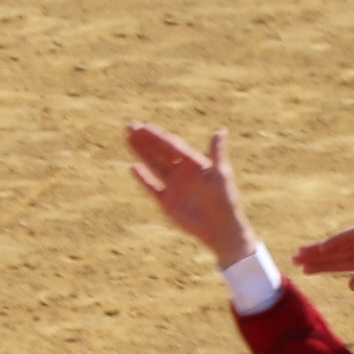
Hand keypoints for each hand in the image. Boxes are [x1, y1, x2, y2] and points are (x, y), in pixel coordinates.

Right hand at [125, 123, 263, 265]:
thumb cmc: (225, 200)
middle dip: (145, 140)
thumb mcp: (221, 174)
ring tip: (128, 139)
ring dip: (141, 153)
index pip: (172, 145)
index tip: (144, 125)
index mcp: (194, 163)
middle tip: (130, 126)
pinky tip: (133, 167)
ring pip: (153, 165)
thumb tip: (220, 131)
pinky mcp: (167, 202)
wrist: (219, 228)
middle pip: (159, 152)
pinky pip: (152, 187)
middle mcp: (182, 172)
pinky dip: (143, 178)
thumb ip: (216, 152)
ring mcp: (173, 186)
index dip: (158, 135)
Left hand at [295, 197, 353, 295]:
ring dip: (318, 250)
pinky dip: (336, 242)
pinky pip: (349, 236)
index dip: (320, 268)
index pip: (336, 265)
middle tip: (293, 261)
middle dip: (312, 258)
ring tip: (300, 253)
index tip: (303, 272)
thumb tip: (349, 285)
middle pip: (331, 255)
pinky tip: (323, 247)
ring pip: (335, 245)